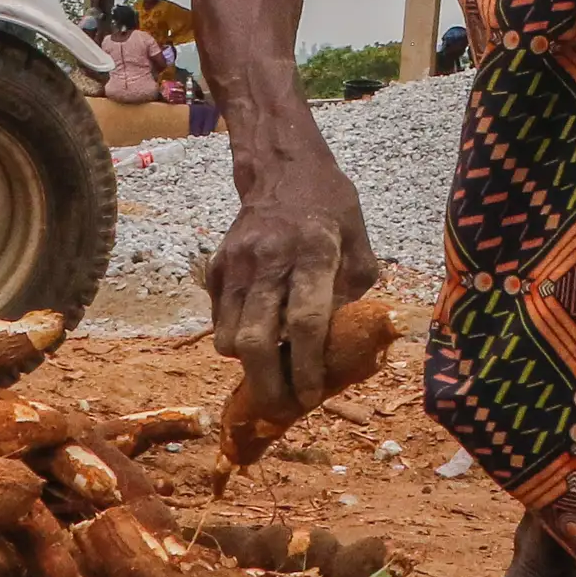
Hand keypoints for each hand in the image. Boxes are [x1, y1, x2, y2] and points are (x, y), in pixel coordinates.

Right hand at [208, 133, 379, 423]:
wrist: (281, 167)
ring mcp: (237, 264)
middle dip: (268, 384)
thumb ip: (352, 295)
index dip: (307, 366)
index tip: (312, 396)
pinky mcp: (216, 268)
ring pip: (229, 337)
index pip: (306, 322)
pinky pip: (219, 322)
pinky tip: (259, 340)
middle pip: (256, 339)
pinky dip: (236, 342)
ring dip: (249, 367)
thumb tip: (341, 347)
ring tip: (272, 375)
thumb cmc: (330, 208)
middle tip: (281, 408)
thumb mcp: (359, 243)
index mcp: (315, 252)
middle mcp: (270, 259)